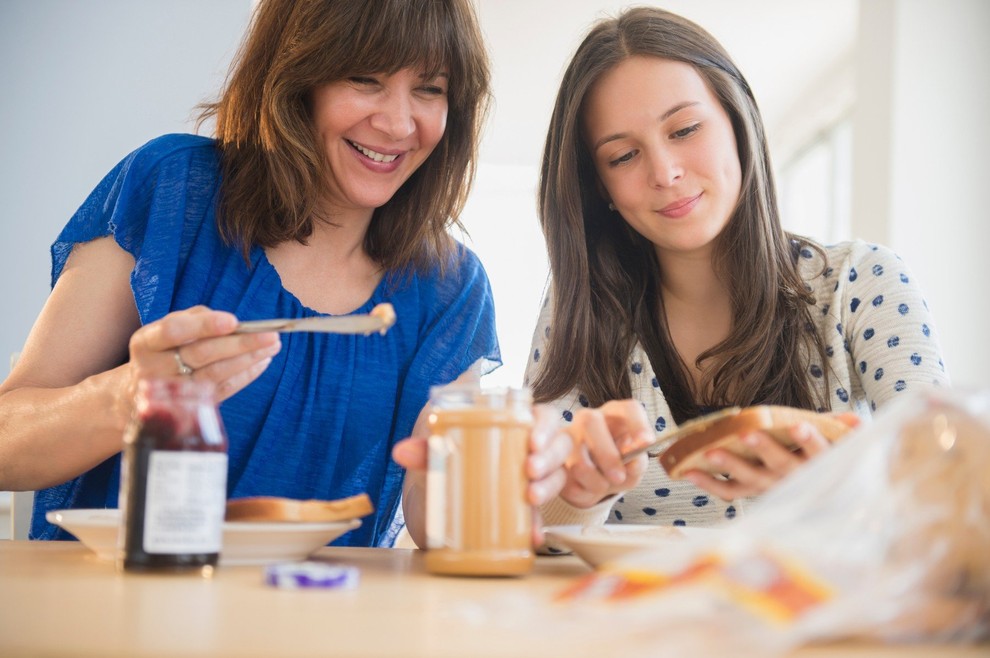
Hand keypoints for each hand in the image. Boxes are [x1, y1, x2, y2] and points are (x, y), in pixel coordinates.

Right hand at [127, 306, 280, 402]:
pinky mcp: (190, 408)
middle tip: (270, 334)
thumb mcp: (165, 329)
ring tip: (272, 346)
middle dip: (239, 344)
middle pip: (201, 355)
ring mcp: (172, 393)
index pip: (175, 331)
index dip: (204, 326)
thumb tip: (231, 323)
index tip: (233, 321)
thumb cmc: (163, 350)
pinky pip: (222, 391)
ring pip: (215, 375)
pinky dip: (245, 376)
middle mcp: (155, 369)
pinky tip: (263, 362)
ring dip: (248, 359)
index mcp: (146, 342)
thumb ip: (195, 319)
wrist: (138, 394)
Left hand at [390, 404, 573, 546]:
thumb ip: (425, 449)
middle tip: (530, 469)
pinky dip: (537, 525)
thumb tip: (401, 451)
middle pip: (559, 445)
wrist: (442, 494)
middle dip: (549, 458)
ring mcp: (534, 478)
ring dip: (550, 486)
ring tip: (531, 497)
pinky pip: (541, 513)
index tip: (533, 440)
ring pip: (558, 476)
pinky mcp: (528, 507)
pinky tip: (533, 536)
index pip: (544, 416)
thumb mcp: (440, 450)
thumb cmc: (450, 456)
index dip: (546, 426)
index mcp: (518, 424)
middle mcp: (532, 449)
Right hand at [558, 399, 651, 508]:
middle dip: (606, 454)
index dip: (638, 423)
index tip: (646, 442)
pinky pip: (567, 478)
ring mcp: (567, 436)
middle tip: (619, 477)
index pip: (628, 408)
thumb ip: (636, 462)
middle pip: (590, 422)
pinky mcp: (552, 458)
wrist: (593, 482)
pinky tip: (587, 487)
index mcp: (615, 415)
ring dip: (595, 481)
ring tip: (603, 486)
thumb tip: (631, 462)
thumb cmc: (619, 466)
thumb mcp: (633, 466)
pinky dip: (582, 491)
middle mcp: (588, 418)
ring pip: (575, 455)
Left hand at [683, 412, 860, 498]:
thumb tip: (854, 419)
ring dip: (729, 466)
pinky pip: (728, 492)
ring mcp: (770, 486)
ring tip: (710, 452)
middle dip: (763, 449)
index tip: (798, 426)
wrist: (822, 497)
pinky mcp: (751, 492)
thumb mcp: (843, 445)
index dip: (808, 440)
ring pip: (750, 479)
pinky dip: (707, 484)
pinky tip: (687, 471)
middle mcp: (793, 478)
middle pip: (778, 465)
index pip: (817, 453)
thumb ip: (846, 432)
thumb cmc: (828, 459)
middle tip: (747, 433)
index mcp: (818, 464)